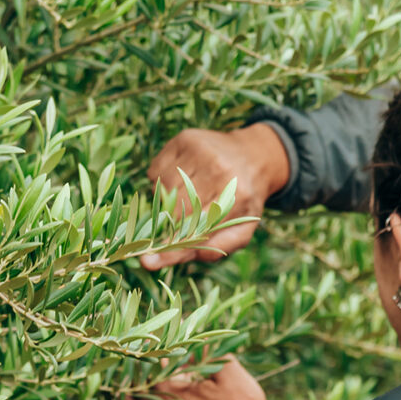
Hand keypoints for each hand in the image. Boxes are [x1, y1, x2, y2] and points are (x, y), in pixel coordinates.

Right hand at [139, 124, 289, 270]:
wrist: (254, 155)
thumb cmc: (244, 198)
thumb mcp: (244, 227)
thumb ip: (223, 245)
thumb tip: (196, 254)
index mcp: (237, 195)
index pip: (196, 226)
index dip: (171, 245)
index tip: (147, 261)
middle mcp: (218, 168)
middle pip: (175, 206)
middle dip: (168, 222)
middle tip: (171, 226)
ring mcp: (201, 150)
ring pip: (162, 186)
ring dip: (164, 200)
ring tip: (182, 199)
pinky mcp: (185, 138)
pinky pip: (156, 169)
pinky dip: (159, 180)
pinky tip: (178, 181)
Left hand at [148, 355, 287, 399]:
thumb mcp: (227, 369)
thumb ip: (204, 350)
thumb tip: (191, 330)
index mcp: (168, 389)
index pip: (150, 362)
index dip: (155, 349)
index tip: (159, 342)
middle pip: (135, 386)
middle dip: (141, 371)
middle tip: (149, 361)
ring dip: (138, 394)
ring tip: (147, 383)